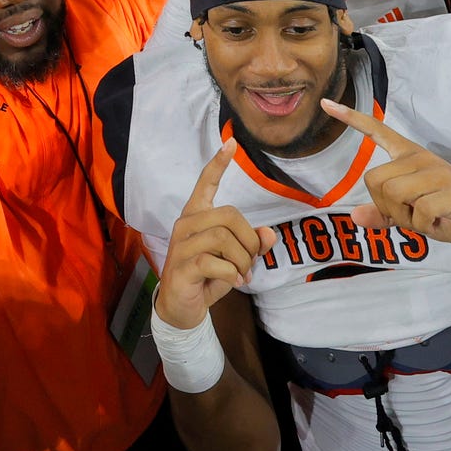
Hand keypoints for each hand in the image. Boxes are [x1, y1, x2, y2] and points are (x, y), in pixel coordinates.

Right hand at [154, 141, 273, 328]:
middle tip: (251, 262)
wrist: (182, 308)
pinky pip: (213, 262)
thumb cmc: (208, 276)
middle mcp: (186, 224)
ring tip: (242, 274)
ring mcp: (180, 245)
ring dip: (242, 260)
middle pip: (229, 215)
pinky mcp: (181, 266)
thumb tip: (269, 235)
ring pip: (222, 238)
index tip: (231, 142)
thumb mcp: (235, 259)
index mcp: (197, 216)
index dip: (218, 164)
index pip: (206, 183)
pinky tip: (234, 281)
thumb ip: (252, 244)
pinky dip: (232, 273)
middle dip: (249, 240)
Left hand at [323, 98, 450, 251]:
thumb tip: (354, 217)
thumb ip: (383, 214)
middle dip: (387, 207)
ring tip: (426, 217)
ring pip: (392, 194)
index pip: (378, 131)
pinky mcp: (449, 190)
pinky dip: (423, 226)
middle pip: (374, 180)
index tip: (326, 104)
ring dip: (405, 218)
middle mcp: (420, 158)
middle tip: (412, 215)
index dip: (351, 120)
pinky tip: (439, 221)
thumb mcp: (410, 215)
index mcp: (409, 157)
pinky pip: (417, 212)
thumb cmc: (446, 213)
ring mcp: (436, 171)